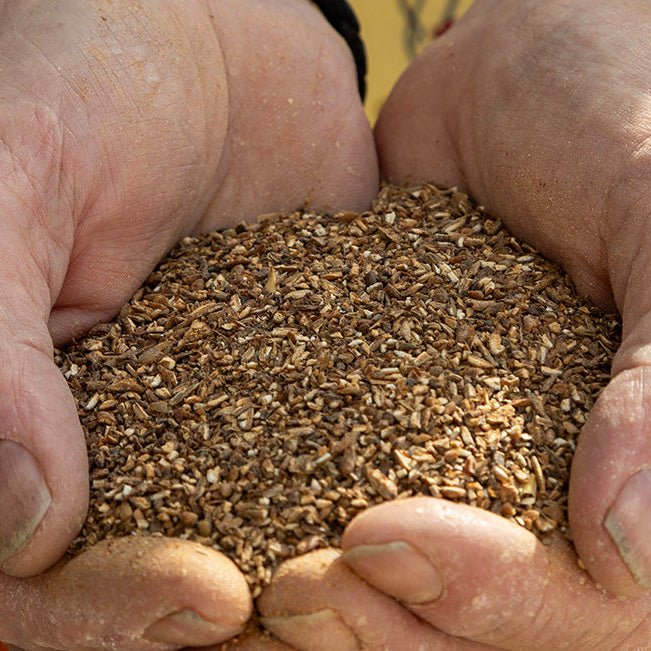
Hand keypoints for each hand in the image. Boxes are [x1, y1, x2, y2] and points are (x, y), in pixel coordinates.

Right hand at [0, 0, 376, 647]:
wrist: (190, 25)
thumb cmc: (74, 75)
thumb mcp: (10, 182)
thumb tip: (25, 527)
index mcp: (25, 418)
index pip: (34, 582)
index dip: (102, 614)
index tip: (205, 598)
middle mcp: (124, 435)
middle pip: (161, 583)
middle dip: (241, 615)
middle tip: (319, 599)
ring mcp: (224, 410)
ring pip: (267, 533)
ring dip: (332, 573)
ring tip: (401, 571)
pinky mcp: (312, 368)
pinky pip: (351, 443)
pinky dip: (395, 484)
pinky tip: (449, 494)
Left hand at [252, 1, 650, 647]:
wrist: (519, 78)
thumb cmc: (614, 113)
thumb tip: (633, 548)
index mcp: (636, 458)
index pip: (594, 602)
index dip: (499, 599)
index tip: (386, 539)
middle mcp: (558, 477)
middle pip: (491, 618)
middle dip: (398, 623)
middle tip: (299, 587)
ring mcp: (470, 450)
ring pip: (413, 582)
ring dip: (340, 602)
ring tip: (266, 577)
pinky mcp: (390, 408)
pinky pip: (345, 483)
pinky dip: (293, 517)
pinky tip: (230, 521)